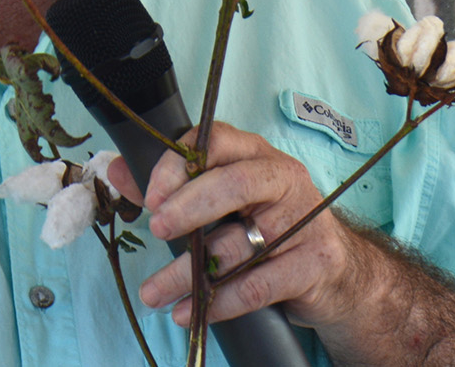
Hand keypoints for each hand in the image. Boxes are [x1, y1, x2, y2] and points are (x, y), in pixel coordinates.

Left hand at [110, 121, 364, 330]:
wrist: (337, 272)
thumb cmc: (270, 229)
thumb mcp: (225, 203)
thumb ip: (171, 188)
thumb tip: (117, 172)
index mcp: (258, 155)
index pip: (217, 141)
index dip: (179, 165)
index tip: (151, 197)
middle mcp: (285, 180)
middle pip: (234, 183)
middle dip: (189, 207)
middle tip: (156, 230)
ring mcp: (305, 221)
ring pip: (239, 246)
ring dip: (189, 274)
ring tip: (155, 293)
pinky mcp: (314, 263)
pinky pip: (258, 286)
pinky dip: (219, 303)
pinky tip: (190, 312)